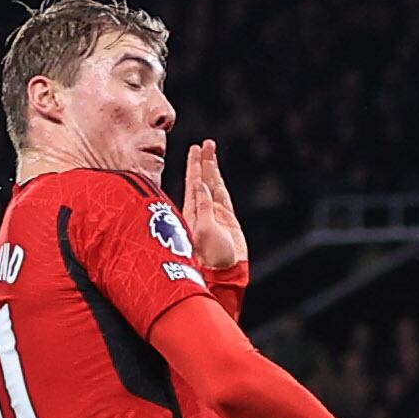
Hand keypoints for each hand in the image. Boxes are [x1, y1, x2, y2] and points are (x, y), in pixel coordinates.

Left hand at [177, 139, 248, 273]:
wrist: (226, 273)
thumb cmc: (210, 257)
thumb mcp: (203, 231)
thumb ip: (203, 207)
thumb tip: (200, 185)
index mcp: (191, 212)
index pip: (192, 182)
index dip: (193, 165)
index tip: (194, 149)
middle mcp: (201, 210)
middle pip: (201, 179)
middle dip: (202, 161)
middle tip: (203, 144)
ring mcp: (215, 214)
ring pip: (212, 185)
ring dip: (211, 169)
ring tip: (211, 152)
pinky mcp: (227, 219)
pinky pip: (222, 197)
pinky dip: (218, 185)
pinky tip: (214, 174)